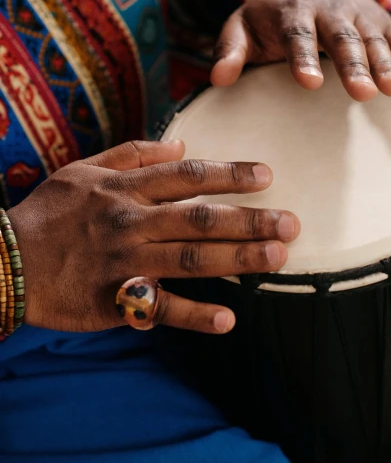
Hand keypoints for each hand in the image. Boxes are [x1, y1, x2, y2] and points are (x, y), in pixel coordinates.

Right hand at [9, 141, 298, 334]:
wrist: (4, 262)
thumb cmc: (48, 213)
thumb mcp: (84, 170)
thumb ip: (133, 154)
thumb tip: (181, 143)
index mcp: (124, 188)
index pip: (187, 175)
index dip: (229, 174)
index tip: (267, 174)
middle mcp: (129, 221)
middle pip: (198, 218)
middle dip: (248, 219)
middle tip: (291, 223)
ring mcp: (123, 261)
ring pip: (189, 259)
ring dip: (236, 259)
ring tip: (276, 258)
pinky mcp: (113, 300)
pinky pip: (159, 309)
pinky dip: (194, 315)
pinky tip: (228, 319)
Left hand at [211, 0, 390, 100]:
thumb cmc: (271, 18)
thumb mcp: (243, 26)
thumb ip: (229, 50)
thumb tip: (217, 80)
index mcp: (295, 13)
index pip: (299, 35)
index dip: (304, 58)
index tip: (309, 83)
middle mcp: (333, 12)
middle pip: (345, 39)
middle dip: (354, 65)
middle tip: (363, 93)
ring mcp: (363, 17)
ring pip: (378, 41)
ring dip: (389, 65)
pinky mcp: (385, 26)